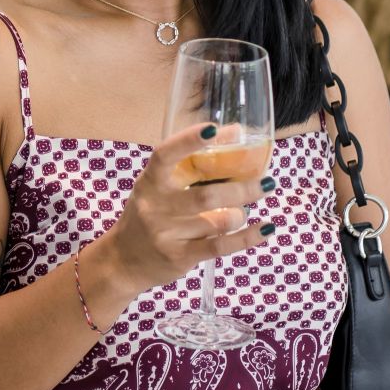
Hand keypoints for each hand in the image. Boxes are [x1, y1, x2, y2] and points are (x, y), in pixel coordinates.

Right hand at [101, 122, 272, 293]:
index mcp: (149, 181)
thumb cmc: (150, 214)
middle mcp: (155, 207)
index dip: (188, 140)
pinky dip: (247, 237)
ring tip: (246, 210)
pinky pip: (221, 246)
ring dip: (240, 214)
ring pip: (218, 222)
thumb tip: (236, 132)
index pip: (165, 155)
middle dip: (242, 189)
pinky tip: (265, 228)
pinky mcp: (179, 257)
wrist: (123, 260)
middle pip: (206, 196)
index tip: (214, 129)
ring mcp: (166, 234)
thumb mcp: (158, 187)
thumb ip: (191, 164)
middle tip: (266, 182)